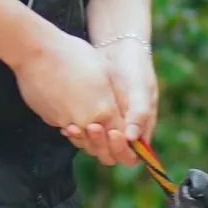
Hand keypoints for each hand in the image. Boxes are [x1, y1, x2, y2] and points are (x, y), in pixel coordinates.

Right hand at [10, 29, 124, 153]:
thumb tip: (127, 115)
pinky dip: (69, 121)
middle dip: (104, 142)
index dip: (124, 138)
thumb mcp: (106, 71)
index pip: (122, 138)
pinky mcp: (50, 120)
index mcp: (105, 111)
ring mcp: (66, 123)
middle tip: (104, 129)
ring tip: (86, 116)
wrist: (33, 49)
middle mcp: (86, 123)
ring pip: (82, 139)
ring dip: (86, 134)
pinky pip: (65, 127)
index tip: (122, 130)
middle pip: (101, 147)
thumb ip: (119, 98)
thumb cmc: (72, 53)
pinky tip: (68, 105)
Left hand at [61, 37, 157, 168]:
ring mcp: (107, 127)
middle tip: (91, 127)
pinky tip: (66, 124)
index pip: (131, 157)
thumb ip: (139, 114)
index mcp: (140, 133)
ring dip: (85, 141)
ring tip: (74, 126)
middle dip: (100, 145)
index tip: (113, 133)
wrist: (117, 50)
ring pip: (95, 148)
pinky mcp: (92, 119)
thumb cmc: (135, 70)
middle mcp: (123, 135)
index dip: (121, 151)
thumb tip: (132, 138)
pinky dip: (76, 132)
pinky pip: (84, 134)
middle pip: (111, 156)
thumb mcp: (141, 90)